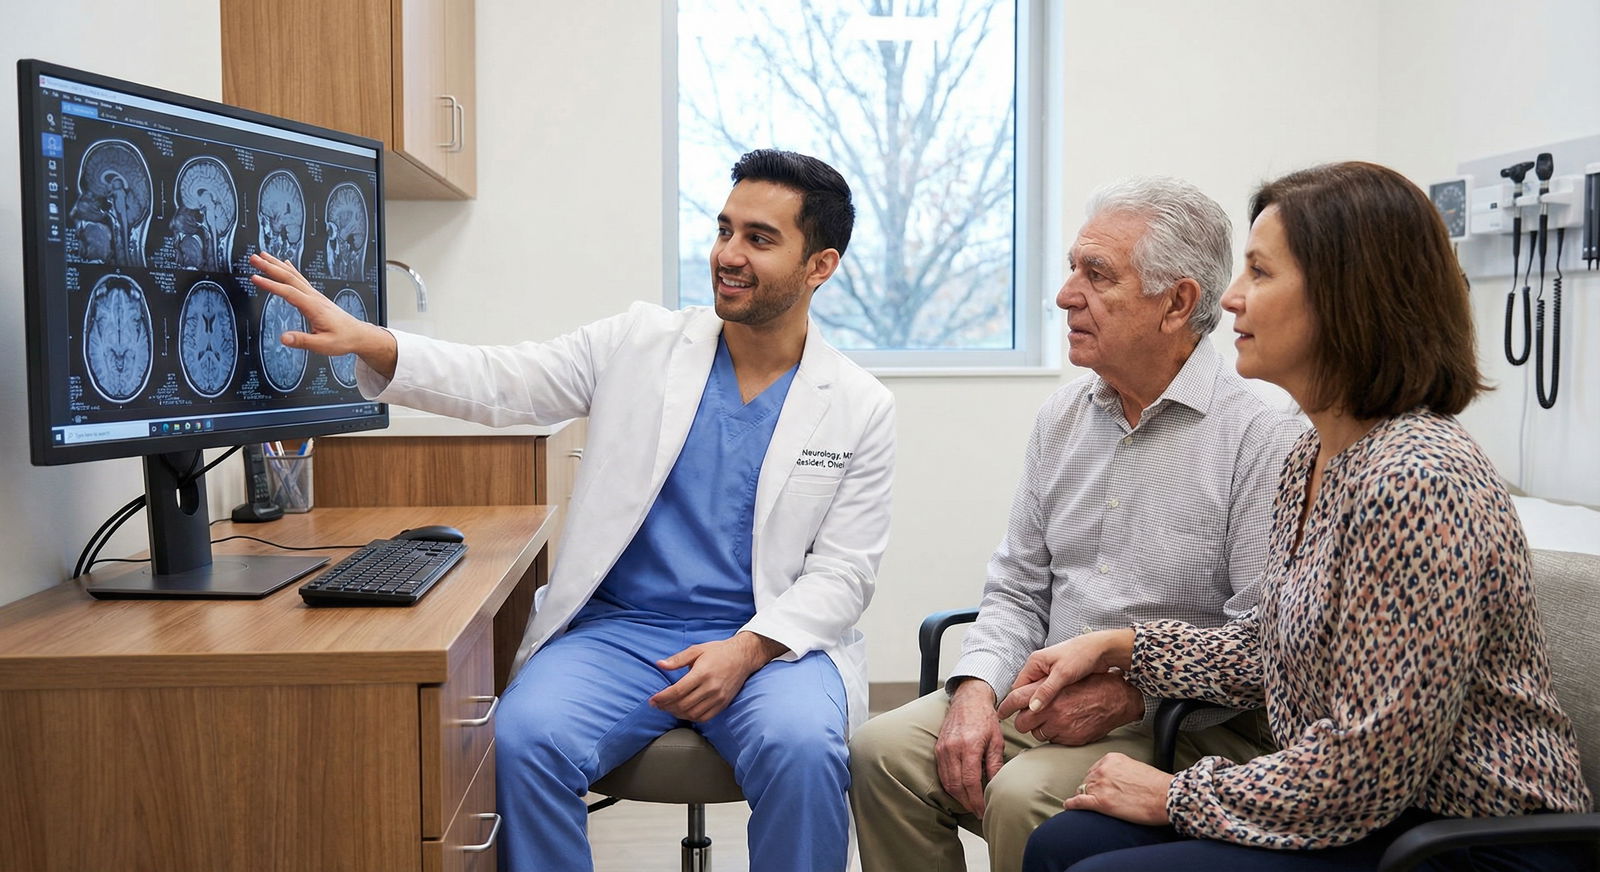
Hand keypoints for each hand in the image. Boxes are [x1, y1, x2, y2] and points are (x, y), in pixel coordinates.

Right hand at [248, 251, 397, 377]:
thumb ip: (302, 341)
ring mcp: (315, 295)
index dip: (271, 285)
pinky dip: (290, 269)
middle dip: (270, 267)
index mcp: (314, 307)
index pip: (288, 292)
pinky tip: (284, 263)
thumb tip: (283, 338)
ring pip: (294, 275)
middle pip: (289, 277)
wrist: (358, 334)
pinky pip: (300, 279)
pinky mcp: (316, 296)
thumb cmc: (343, 339)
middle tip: (253, 258)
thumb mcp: (322, 345)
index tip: (255, 278)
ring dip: (277, 264)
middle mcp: (314, 297)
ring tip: (262, 256)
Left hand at [649, 632, 786, 721]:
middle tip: (657, 704)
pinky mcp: (723, 703)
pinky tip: (684, 712)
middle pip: (683, 704)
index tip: (652, 700)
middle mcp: (711, 687)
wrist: (743, 656)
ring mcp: (718, 697)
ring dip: (677, 713)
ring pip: (693, 713)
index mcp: (702, 673)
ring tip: (668, 708)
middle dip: (666, 706)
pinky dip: (692, 717)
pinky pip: (705, 717)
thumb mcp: (696, 650)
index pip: (678, 691)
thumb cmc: (718, 651)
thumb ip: (677, 659)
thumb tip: (659, 664)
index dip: (662, 697)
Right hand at [934, 679, 1005, 817]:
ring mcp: (943, 748)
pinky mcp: (938, 749)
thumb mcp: (996, 740)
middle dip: (968, 803)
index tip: (983, 810)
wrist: (968, 699)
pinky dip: (951, 786)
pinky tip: (961, 791)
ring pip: (947, 782)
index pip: (970, 781)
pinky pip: (942, 773)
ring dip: (959, 797)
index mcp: (969, 745)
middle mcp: (952, 748)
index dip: (976, 800)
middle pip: (957, 785)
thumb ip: (995, 764)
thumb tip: (995, 786)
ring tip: (971, 805)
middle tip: (979, 812)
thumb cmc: (985, 718)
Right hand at [995, 629, 1133, 719]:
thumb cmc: (1082, 655)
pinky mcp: (1061, 677)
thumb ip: (1046, 691)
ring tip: (1041, 718)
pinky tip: (1054, 710)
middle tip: (1028, 721)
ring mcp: (1050, 672)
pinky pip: (1050, 692)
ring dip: (1040, 704)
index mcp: (1035, 662)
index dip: (1015, 703)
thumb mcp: (1063, 674)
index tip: (1013, 716)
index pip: (1018, 687)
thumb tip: (1032, 707)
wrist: (1103, 649)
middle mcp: (1040, 667)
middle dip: (1027, 705)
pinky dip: (1050, 701)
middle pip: (1026, 691)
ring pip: (1038, 693)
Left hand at [1011, 672, 1143, 744]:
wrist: (1117, 698)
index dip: (1005, 707)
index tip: (1000, 712)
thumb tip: (1024, 697)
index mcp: (1047, 692)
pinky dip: (1056, 735)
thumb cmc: (1089, 684)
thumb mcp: (1064, 679)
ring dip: (1040, 729)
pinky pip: (1053, 741)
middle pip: (1021, 723)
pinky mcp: (1071, 739)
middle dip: (1023, 722)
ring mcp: (1062, 727)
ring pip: (1037, 734)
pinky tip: (1065, 725)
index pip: (1015, 700)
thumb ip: (1042, 688)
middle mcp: (1052, 710)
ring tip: (1052, 719)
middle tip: (1028, 718)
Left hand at [1060, 752, 1172, 825]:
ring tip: (1093, 804)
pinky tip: (1069, 806)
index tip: (1102, 786)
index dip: (1098, 780)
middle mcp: (1102, 769)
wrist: (1166, 796)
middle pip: (1088, 780)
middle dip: (1093, 789)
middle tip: (1104, 797)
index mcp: (1111, 759)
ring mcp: (1100, 785)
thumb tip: (1116, 780)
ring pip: (1083, 790)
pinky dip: (1072, 805)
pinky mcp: (1100, 802)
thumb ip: (1120, 771)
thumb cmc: (1157, 785)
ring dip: (1087, 797)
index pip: (1095, 769)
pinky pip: (1078, 802)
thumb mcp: (1135, 767)